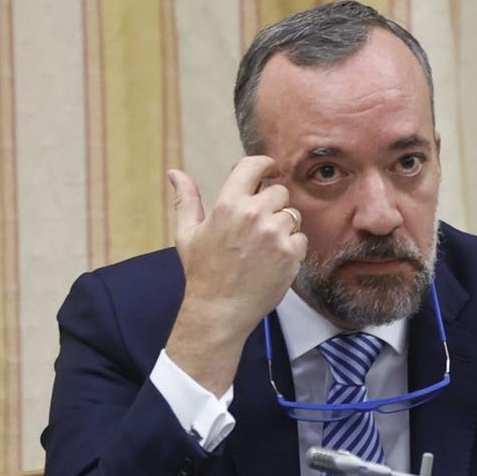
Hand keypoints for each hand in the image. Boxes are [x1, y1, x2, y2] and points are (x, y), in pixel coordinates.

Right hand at [164, 157, 306, 394]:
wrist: (219, 311)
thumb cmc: (203, 273)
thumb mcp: (188, 234)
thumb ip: (187, 200)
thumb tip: (175, 173)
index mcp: (228, 204)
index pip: (254, 166)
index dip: (265, 164)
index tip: (269, 169)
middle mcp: (254, 215)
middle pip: (279, 192)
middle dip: (272, 204)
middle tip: (258, 226)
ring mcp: (275, 235)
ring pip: (292, 215)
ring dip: (283, 226)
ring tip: (263, 247)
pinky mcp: (291, 254)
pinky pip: (300, 238)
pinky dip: (292, 247)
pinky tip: (272, 260)